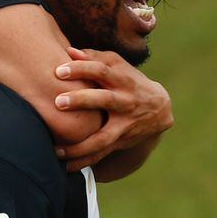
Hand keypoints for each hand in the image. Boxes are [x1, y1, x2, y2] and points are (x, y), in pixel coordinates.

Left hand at [53, 48, 172, 171]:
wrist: (159, 110)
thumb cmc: (129, 81)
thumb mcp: (118, 66)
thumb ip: (94, 58)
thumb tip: (69, 51)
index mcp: (122, 79)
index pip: (102, 71)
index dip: (81, 69)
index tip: (59, 71)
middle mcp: (126, 102)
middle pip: (105, 100)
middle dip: (82, 100)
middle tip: (58, 102)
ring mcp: (125, 125)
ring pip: (104, 137)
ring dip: (80, 145)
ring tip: (57, 149)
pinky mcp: (121, 142)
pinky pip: (101, 155)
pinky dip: (83, 162)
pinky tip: (64, 166)